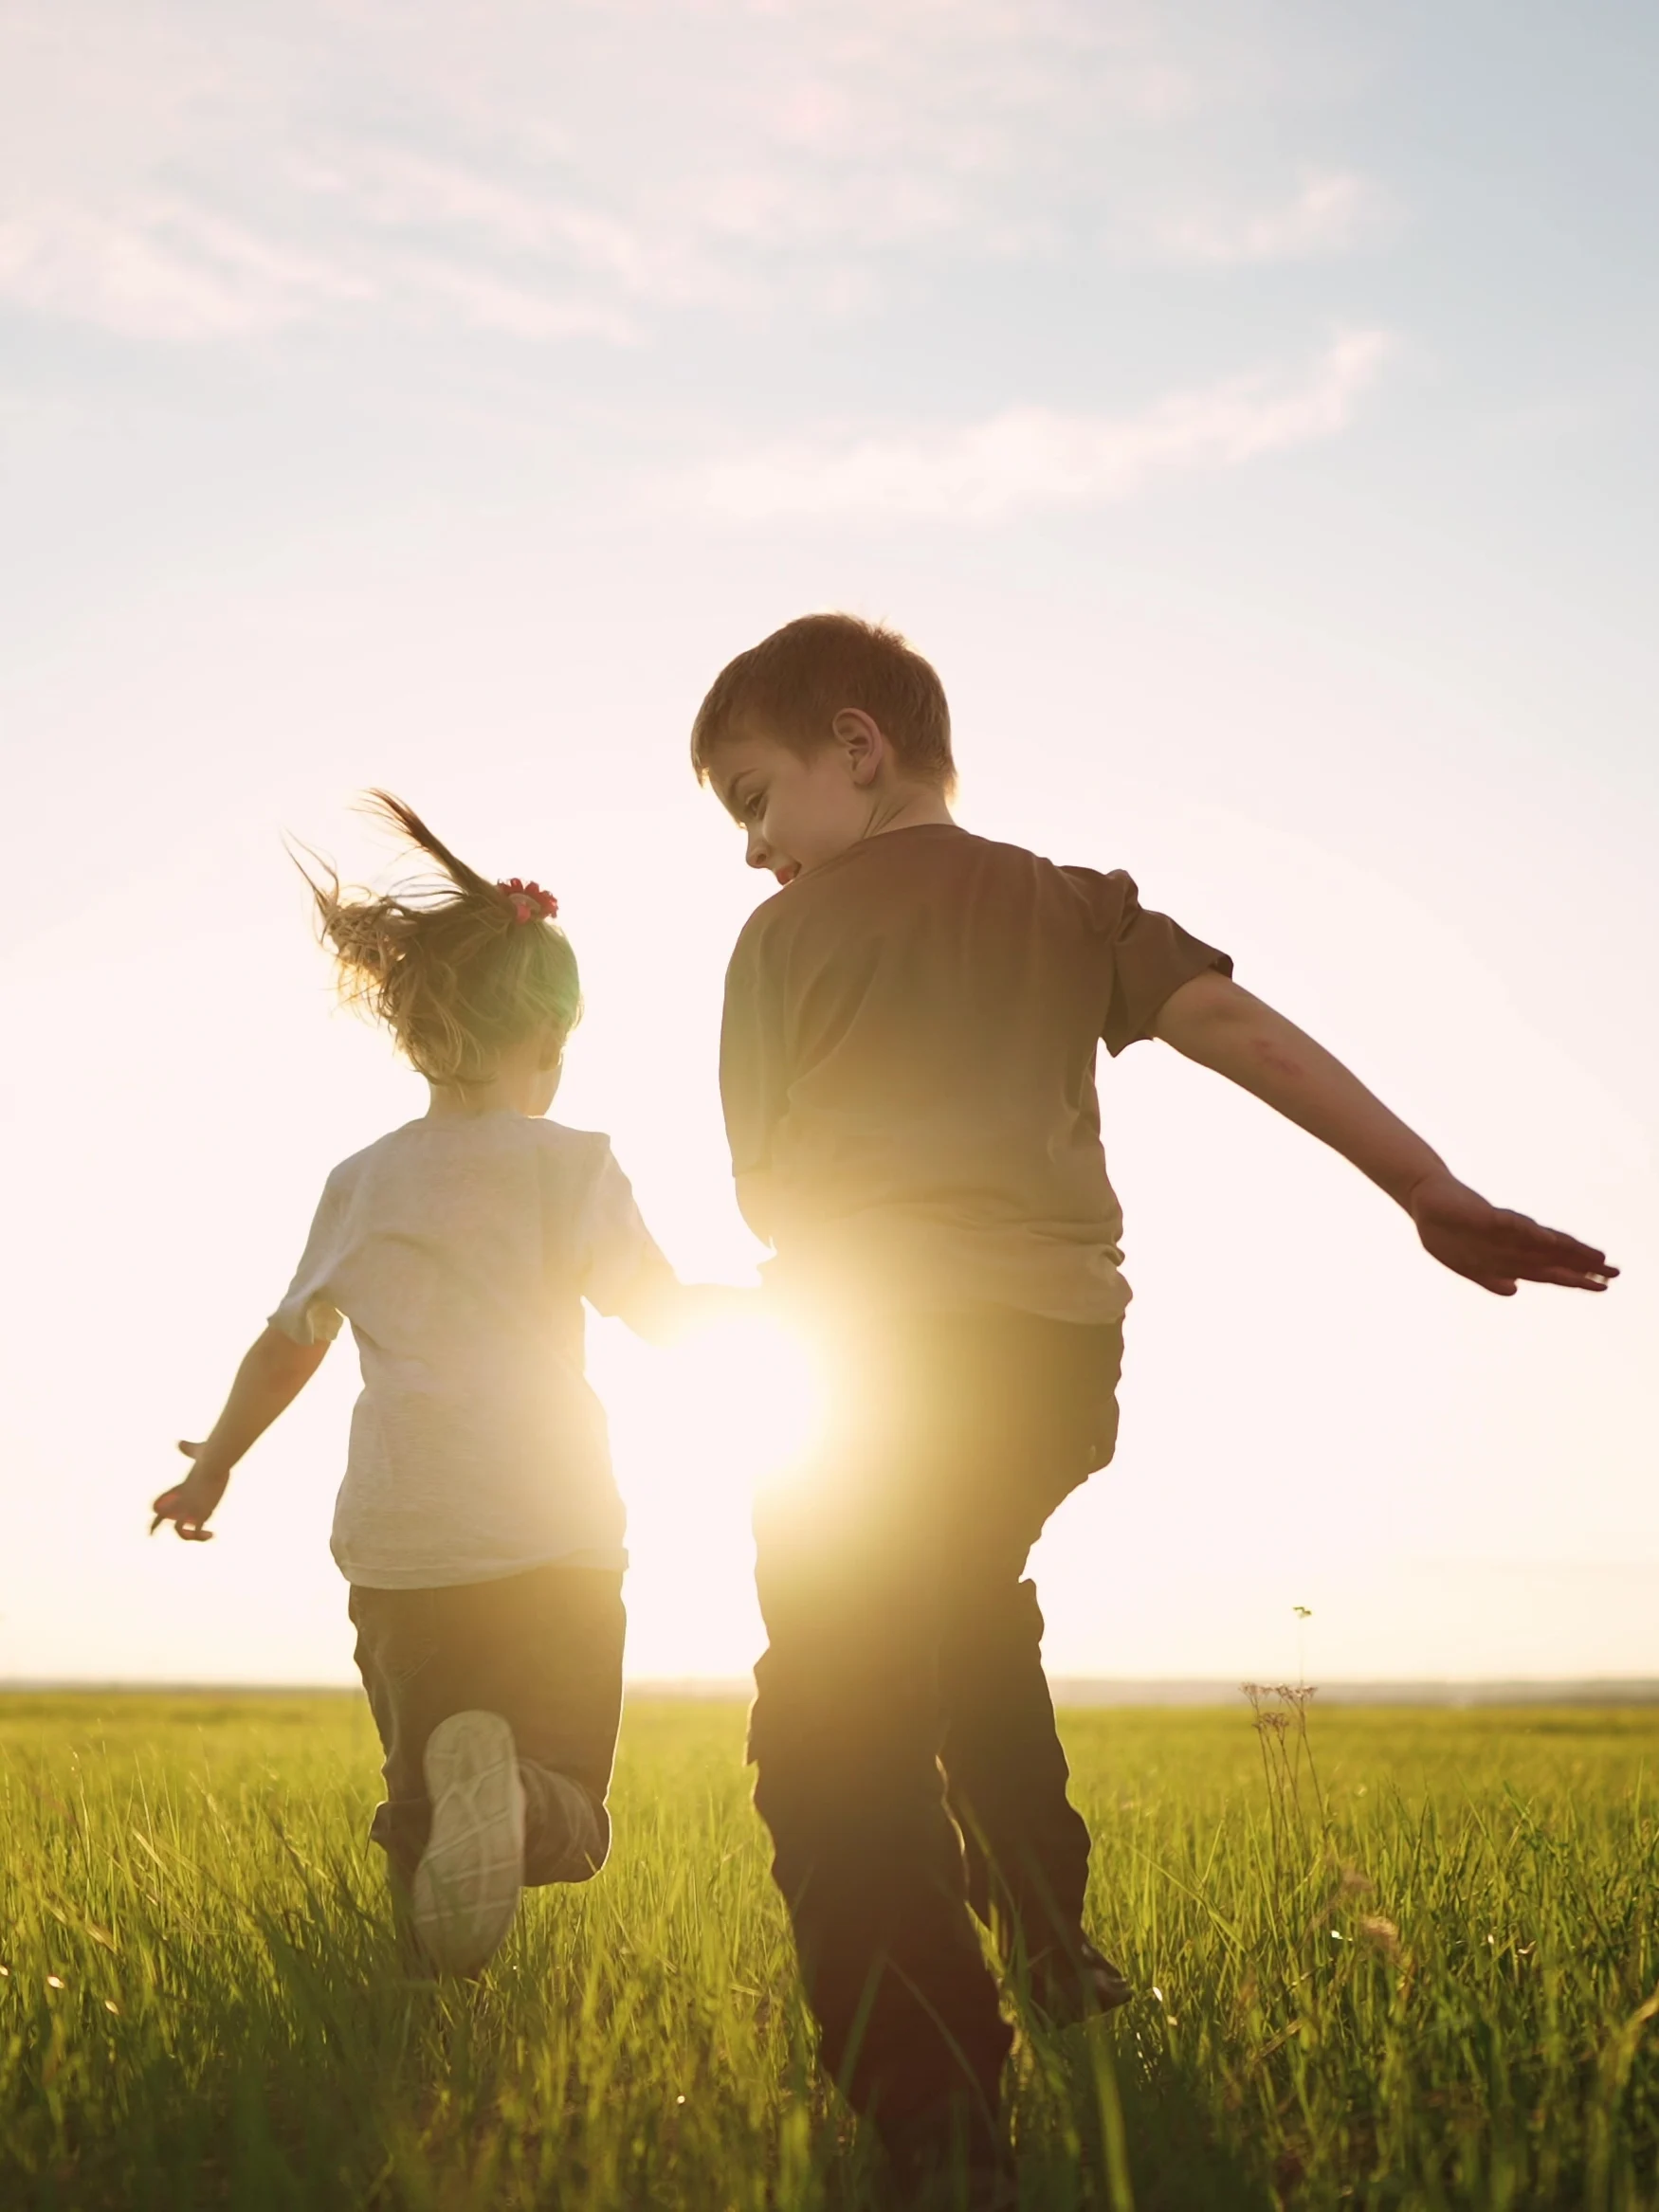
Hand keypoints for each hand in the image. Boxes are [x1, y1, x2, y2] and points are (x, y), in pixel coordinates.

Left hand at [150, 1442, 228, 1541]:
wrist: (215, 1461)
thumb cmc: (209, 1453)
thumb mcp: (197, 1450)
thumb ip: (188, 1447)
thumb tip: (180, 1442)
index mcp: (180, 1490)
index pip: (159, 1506)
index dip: (155, 1518)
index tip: (151, 1529)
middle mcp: (181, 1500)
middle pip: (162, 1518)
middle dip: (154, 1526)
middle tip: (151, 1534)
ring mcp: (190, 1507)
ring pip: (179, 1529)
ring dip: (188, 1536)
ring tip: (203, 1536)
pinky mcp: (201, 1511)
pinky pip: (197, 1530)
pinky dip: (202, 1536)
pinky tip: (211, 1535)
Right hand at [1408, 1172, 1616, 1295]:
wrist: (1425, 1201)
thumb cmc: (1447, 1232)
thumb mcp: (1467, 1266)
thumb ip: (1489, 1278)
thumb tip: (1515, 1289)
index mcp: (1509, 1256)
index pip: (1550, 1269)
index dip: (1576, 1278)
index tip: (1603, 1287)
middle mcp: (1513, 1242)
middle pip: (1555, 1255)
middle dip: (1585, 1266)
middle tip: (1616, 1273)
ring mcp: (1502, 1229)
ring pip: (1542, 1241)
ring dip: (1569, 1249)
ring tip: (1596, 1257)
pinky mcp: (1485, 1216)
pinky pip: (1513, 1225)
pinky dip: (1531, 1232)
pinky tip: (1550, 1239)